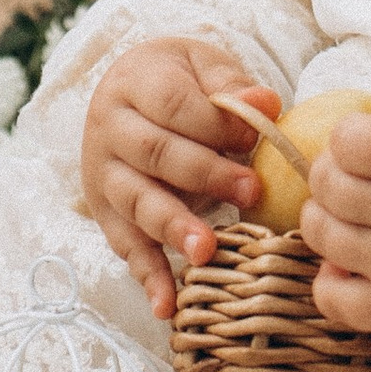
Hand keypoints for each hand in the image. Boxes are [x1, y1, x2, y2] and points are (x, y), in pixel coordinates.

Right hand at [80, 41, 274, 320]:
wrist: (131, 93)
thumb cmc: (179, 81)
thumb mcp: (201, 66)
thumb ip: (230, 86)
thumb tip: (266, 103)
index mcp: (134, 81)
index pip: (170, 102)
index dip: (213, 122)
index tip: (253, 137)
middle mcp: (109, 128)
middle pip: (154, 153)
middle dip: (205, 174)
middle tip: (251, 191)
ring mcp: (104, 175)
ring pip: (137, 201)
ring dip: (174, 227)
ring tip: (207, 250)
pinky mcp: (106, 215)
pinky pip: (126, 247)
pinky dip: (147, 277)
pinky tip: (167, 305)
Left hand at [300, 45, 370, 342]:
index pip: (345, 138)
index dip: (347, 139)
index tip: (365, 148)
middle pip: (324, 184)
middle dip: (331, 177)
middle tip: (354, 182)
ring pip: (320, 235)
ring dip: (326, 223)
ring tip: (350, 221)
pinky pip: (332, 298)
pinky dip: (331, 283)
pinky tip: (353, 268)